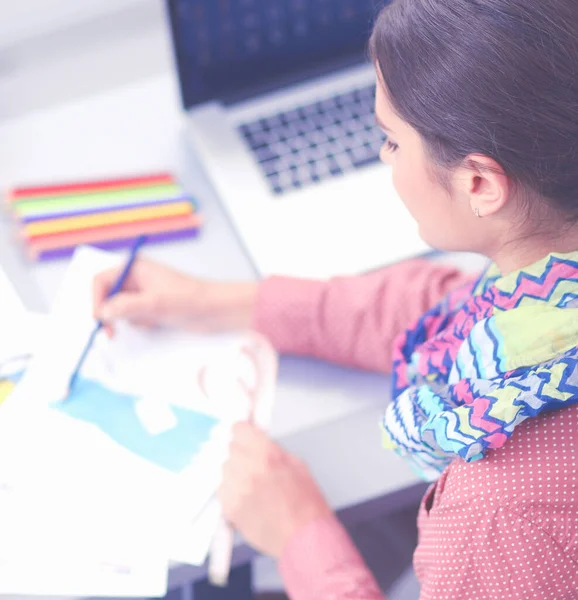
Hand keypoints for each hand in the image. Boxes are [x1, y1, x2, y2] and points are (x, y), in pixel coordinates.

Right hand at [93, 258, 256, 334]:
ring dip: (127, 320)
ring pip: (119, 309)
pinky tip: (155, 324)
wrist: (214, 310)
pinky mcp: (151, 308)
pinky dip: (139, 324)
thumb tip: (101, 312)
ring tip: (147, 322)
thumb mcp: (154, 303)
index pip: (101, 280)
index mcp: (135, 267)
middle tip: (110, 333)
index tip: (97, 318)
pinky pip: (133, 318)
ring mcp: (143, 294)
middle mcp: (136, 278)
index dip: (95, 299)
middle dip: (109, 313)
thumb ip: (125, 306)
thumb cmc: (188, 299)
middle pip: (107, 295)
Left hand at [220, 422, 332, 557]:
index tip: (244, 435)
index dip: (243, 432)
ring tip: (251, 484)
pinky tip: (247, 498)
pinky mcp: (230, 508)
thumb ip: (273, 450)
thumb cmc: (306, 504)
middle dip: (241, 453)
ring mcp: (236, 489)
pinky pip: (222, 491)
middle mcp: (247, 469)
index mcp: (265, 454)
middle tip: (253, 463)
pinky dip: (231, 492)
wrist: (304, 538)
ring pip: (225, 469)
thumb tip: (259, 441)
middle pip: (231, 449)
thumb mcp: (297, 464)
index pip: (238, 430)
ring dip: (235, 473)